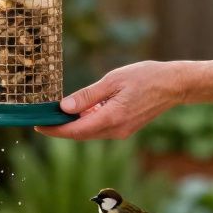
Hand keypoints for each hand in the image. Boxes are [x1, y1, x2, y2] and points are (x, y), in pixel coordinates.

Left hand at [37, 61, 187, 139]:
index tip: (38, 125)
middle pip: (80, 134)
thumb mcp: (113, 80)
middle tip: (42, 119)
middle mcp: (116, 130)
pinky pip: (100, 128)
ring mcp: (122, 131)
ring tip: (57, 113)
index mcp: (111, 118)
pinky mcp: (125, 128)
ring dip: (73, 125)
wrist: (174, 85)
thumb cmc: (146, 77)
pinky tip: (81, 110)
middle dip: (60, 129)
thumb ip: (87, 95)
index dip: (54, 130)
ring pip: (90, 133)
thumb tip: (64, 106)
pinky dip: (87, 122)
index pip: (75, 130)